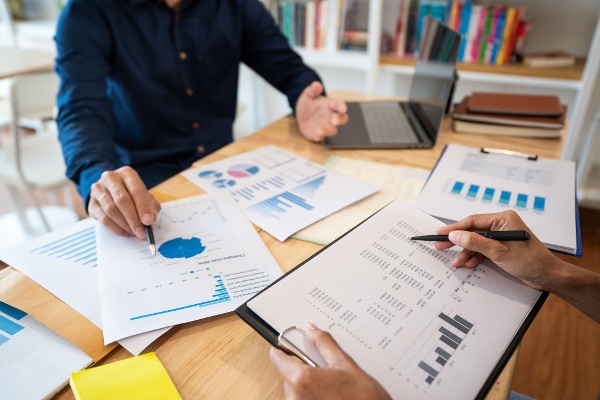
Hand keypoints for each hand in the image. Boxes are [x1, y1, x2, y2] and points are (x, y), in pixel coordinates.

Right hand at [88, 166, 160, 236]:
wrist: (109, 190)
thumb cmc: (131, 193)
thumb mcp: (144, 195)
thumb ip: (150, 205)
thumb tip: (150, 219)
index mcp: (127, 173)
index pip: (136, 190)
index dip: (143, 207)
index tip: (148, 221)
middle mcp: (111, 178)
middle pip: (122, 200)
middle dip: (133, 219)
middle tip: (141, 232)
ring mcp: (99, 189)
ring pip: (111, 210)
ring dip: (125, 225)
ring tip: (134, 233)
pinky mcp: (92, 203)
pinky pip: (103, 218)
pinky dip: (116, 228)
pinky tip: (125, 232)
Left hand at [269, 322, 390, 399]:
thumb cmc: (364, 398)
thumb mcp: (345, 364)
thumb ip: (324, 344)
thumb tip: (312, 330)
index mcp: (302, 380)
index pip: (277, 359)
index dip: (285, 349)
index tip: (291, 346)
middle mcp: (295, 397)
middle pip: (288, 374)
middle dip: (304, 369)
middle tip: (325, 370)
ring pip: (296, 389)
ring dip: (309, 385)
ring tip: (332, 387)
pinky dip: (312, 396)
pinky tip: (330, 396)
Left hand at [295, 81, 347, 141]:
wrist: (301, 115)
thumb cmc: (308, 104)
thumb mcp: (308, 95)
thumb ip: (313, 90)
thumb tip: (316, 85)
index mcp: (330, 105)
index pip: (339, 105)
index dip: (342, 106)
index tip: (343, 108)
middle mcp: (331, 116)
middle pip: (342, 119)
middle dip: (339, 120)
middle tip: (334, 121)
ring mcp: (326, 126)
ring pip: (333, 130)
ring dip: (328, 130)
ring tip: (319, 130)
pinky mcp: (318, 134)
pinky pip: (321, 137)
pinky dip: (319, 137)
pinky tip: (315, 135)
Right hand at [434, 210, 560, 290]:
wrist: (548, 276)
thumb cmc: (530, 261)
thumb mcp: (499, 252)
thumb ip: (475, 242)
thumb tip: (455, 235)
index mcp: (503, 219)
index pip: (473, 221)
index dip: (454, 228)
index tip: (440, 233)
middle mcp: (502, 225)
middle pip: (473, 231)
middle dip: (458, 241)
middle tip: (440, 247)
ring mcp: (502, 236)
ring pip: (477, 242)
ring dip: (466, 253)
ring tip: (456, 263)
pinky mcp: (502, 247)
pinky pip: (483, 250)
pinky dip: (475, 257)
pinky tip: (468, 264)